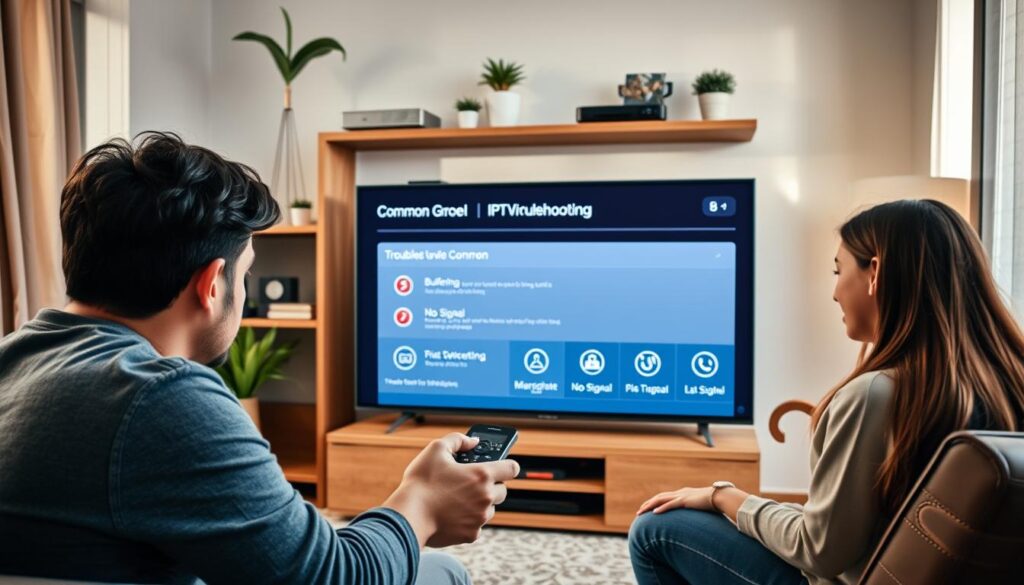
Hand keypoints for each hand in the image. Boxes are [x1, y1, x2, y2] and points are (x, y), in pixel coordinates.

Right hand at [383, 433, 519, 547]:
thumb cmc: (421, 482)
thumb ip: (458, 440)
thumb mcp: (436, 449)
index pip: (512, 468)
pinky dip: (468, 520)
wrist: (408, 515)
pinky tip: (451, 514)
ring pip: (490, 509)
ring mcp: (480, 518)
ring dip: (480, 504)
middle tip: (472, 483)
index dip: (508, 465)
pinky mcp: (471, 534)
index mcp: (481, 475)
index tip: (502, 466)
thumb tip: (473, 442)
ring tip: (458, 499)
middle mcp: (486, 497)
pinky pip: (476, 525)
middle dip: (491, 485)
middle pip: (502, 490)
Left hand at [636, 486, 715, 514]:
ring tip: (641, 512)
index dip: (654, 502)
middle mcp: (680, 493)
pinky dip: (661, 509)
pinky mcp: (685, 501)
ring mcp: (682, 496)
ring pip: (661, 500)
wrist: (721, 497)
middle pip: (659, 497)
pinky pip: (670, 505)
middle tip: (639, 511)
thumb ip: (695, 509)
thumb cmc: (713, 503)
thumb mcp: (700, 506)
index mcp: (683, 494)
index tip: (647, 508)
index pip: (665, 497)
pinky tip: (654, 513)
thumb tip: (694, 516)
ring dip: (650, 506)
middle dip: (648, 504)